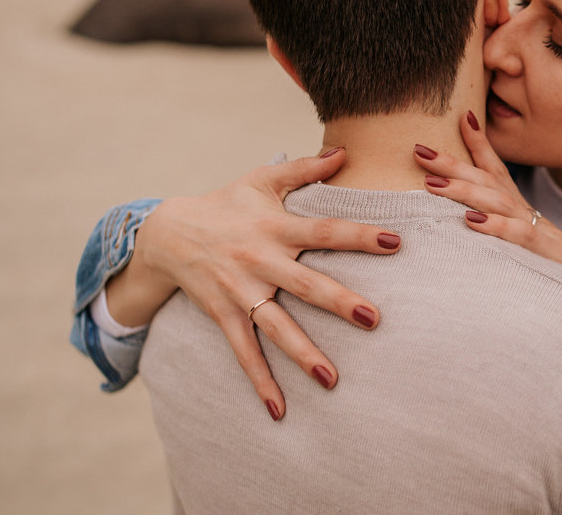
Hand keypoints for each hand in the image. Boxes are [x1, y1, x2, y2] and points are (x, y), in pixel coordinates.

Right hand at [107, 148, 401, 419]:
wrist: (166, 232)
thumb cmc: (226, 203)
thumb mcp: (262, 179)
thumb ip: (304, 168)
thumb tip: (344, 151)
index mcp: (275, 226)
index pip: (324, 230)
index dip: (359, 235)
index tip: (395, 241)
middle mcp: (260, 260)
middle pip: (305, 284)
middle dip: (339, 302)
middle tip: (375, 318)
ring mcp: (240, 292)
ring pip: (275, 327)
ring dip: (303, 354)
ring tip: (332, 380)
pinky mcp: (223, 315)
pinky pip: (243, 353)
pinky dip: (260, 383)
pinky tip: (279, 411)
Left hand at [413, 111, 561, 284]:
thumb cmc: (546, 268)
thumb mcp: (517, 241)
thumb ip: (492, 225)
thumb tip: (457, 218)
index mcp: (516, 207)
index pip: (495, 168)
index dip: (478, 141)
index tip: (461, 116)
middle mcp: (525, 212)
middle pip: (487, 180)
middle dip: (452, 163)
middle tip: (419, 150)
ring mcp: (536, 230)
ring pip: (497, 202)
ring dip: (463, 191)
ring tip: (432, 184)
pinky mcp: (545, 253)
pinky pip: (518, 235)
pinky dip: (495, 227)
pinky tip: (471, 222)